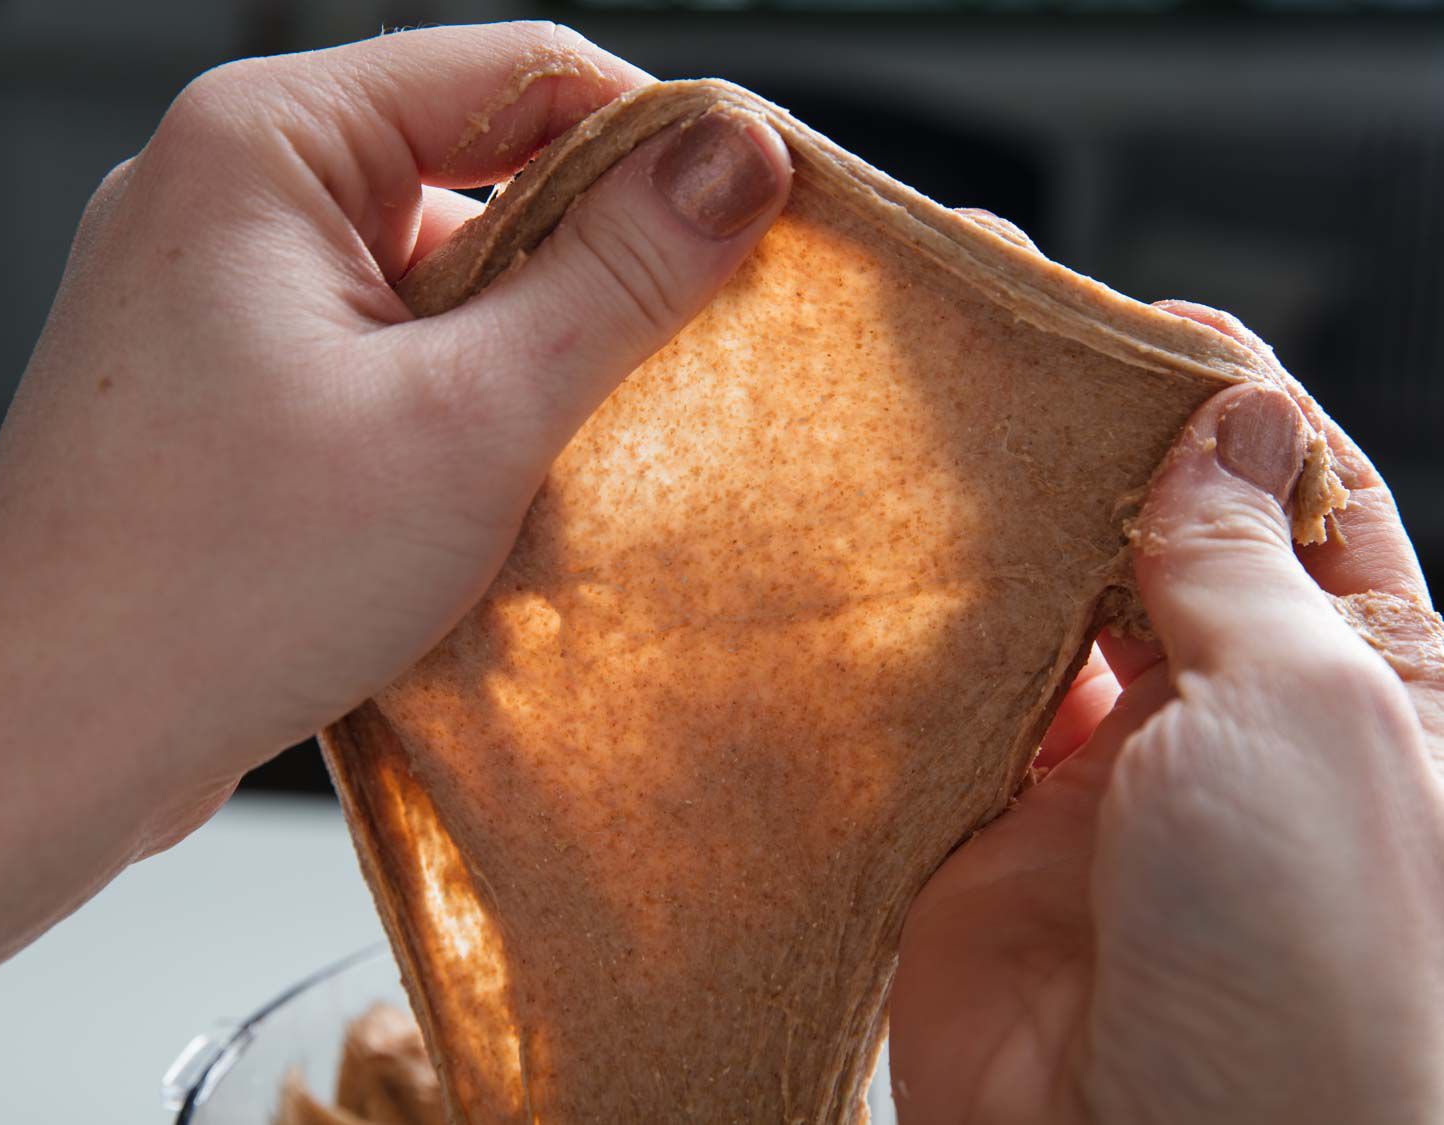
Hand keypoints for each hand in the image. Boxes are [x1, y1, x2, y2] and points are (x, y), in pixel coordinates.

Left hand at [0, 22, 789, 998]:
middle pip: (478, 167)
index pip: (519, 70)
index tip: (748, 218)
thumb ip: (615, 276)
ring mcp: (223, 290)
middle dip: (589, 258)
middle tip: (669, 354)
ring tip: (555, 446)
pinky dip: (458, 395)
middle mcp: (231, 192)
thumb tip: (735, 162)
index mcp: (267, 141)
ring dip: (523, 344)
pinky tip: (484, 480)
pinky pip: (386, 345)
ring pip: (437, 270)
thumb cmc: (217, 583)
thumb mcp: (466, 418)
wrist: (48, 742)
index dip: (654, 137)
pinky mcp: (233, 379)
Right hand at [890, 304, 1443, 1122]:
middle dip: (1092, 450)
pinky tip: (883, 565)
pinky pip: (954, 705)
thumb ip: (1241, 560)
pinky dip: (924, 637)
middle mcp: (1232, 719)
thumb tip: (1229, 418)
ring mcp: (1106, 776)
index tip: (1139, 317)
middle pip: (1157, 541)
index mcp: (1364, 681)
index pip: (1296, 496)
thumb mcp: (1310, 712)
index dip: (1224, 399)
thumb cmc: (1306, 968)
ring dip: (998, 535)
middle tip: (1003, 350)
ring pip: (1046, 614)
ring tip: (927, 431)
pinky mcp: (989, 830)